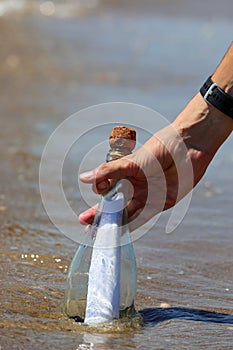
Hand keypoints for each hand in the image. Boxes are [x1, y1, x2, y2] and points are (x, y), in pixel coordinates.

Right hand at [78, 120, 211, 230]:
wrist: (188, 149)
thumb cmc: (159, 150)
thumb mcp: (131, 161)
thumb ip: (108, 172)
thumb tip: (83, 178)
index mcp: (124, 172)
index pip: (106, 186)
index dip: (99, 191)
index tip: (98, 191)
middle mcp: (133, 184)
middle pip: (112, 202)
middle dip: (98, 213)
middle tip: (83, 222)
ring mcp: (145, 195)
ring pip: (124, 213)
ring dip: (111, 223)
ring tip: (95, 232)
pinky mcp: (158, 204)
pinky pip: (141, 218)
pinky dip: (129, 226)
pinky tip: (117, 234)